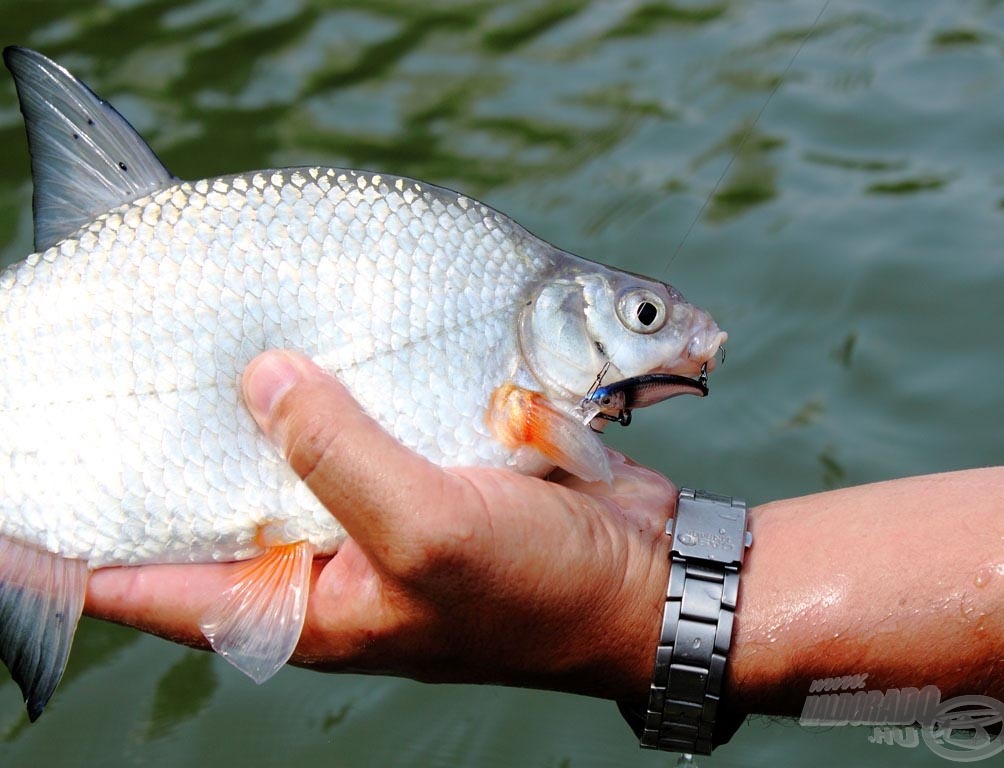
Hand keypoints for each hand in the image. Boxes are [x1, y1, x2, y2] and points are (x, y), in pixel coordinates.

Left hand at [85, 350, 676, 702]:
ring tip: (188, 346)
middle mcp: (323, 563)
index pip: (154, 587)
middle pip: (209, 510)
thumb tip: (257, 378)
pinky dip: (330, 389)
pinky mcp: (417, 470)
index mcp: (303, 607)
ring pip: (281, 455)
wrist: (645, 576)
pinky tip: (304, 340)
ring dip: (248, 410)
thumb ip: (335, 457)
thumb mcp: (427, 533)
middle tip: (102, 385)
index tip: (24, 489)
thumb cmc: (538, 590)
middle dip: (157, 456)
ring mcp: (370, 513)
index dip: (77, 547)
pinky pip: (352, 424)